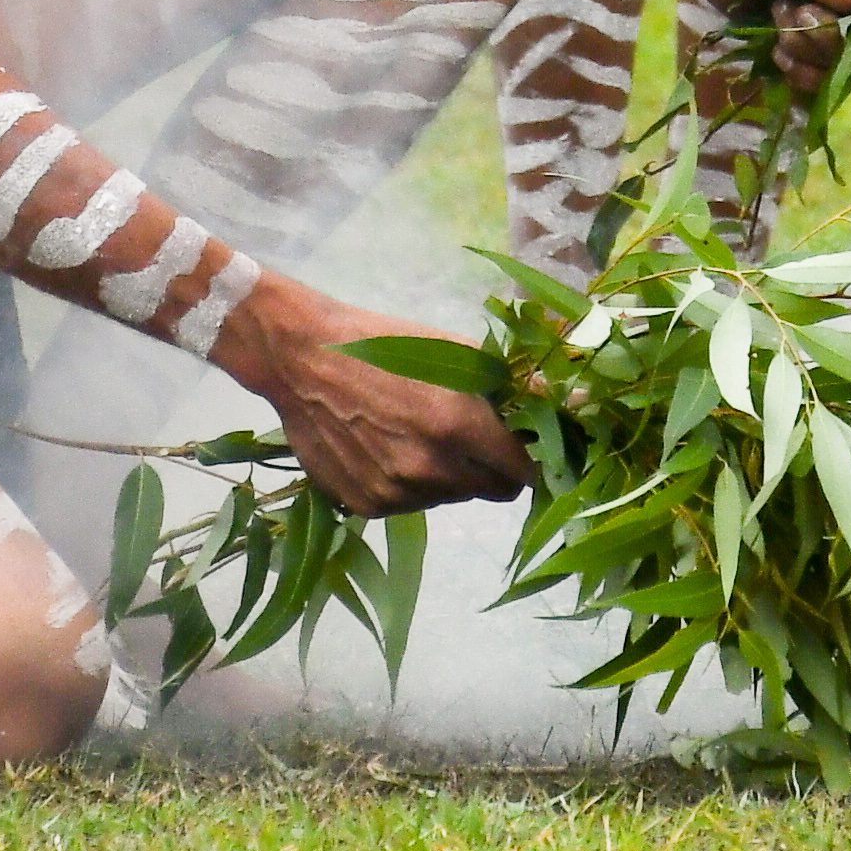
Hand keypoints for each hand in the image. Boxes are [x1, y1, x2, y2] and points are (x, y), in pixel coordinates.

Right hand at [216, 275, 528, 514]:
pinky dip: (408, 484)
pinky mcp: (366, 506)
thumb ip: (502, 384)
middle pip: (488, 490)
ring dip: (446, 475)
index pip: (520, 471)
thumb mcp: (451, 350)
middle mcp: (430, 469)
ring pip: (447, 497)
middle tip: (469, 439)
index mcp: (457, 426)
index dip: (526, 461)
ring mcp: (396, 493)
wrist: (303, 360)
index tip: (520, 449)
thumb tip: (547, 402)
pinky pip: (408, 503)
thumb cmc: (384, 344)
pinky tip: (385, 448)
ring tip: (416, 434)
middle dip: (488, 467)